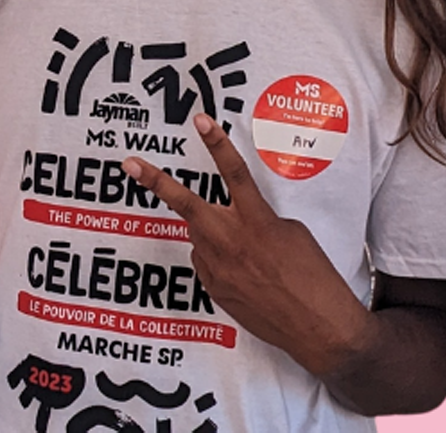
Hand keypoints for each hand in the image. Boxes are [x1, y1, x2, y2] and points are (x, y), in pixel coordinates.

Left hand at [124, 114, 370, 375]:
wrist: (314, 325)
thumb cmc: (312, 275)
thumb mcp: (292, 232)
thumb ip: (259, 219)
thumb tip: (236, 221)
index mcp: (258, 221)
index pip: (234, 173)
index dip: (217, 143)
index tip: (201, 121)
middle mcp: (232, 242)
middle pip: (187, 204)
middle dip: (157, 182)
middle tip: (131, 164)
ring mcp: (218, 269)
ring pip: (199, 237)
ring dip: (212, 233)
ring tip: (247, 250)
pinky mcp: (215, 290)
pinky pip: (206, 263)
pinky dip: (218, 259)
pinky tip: (246, 272)